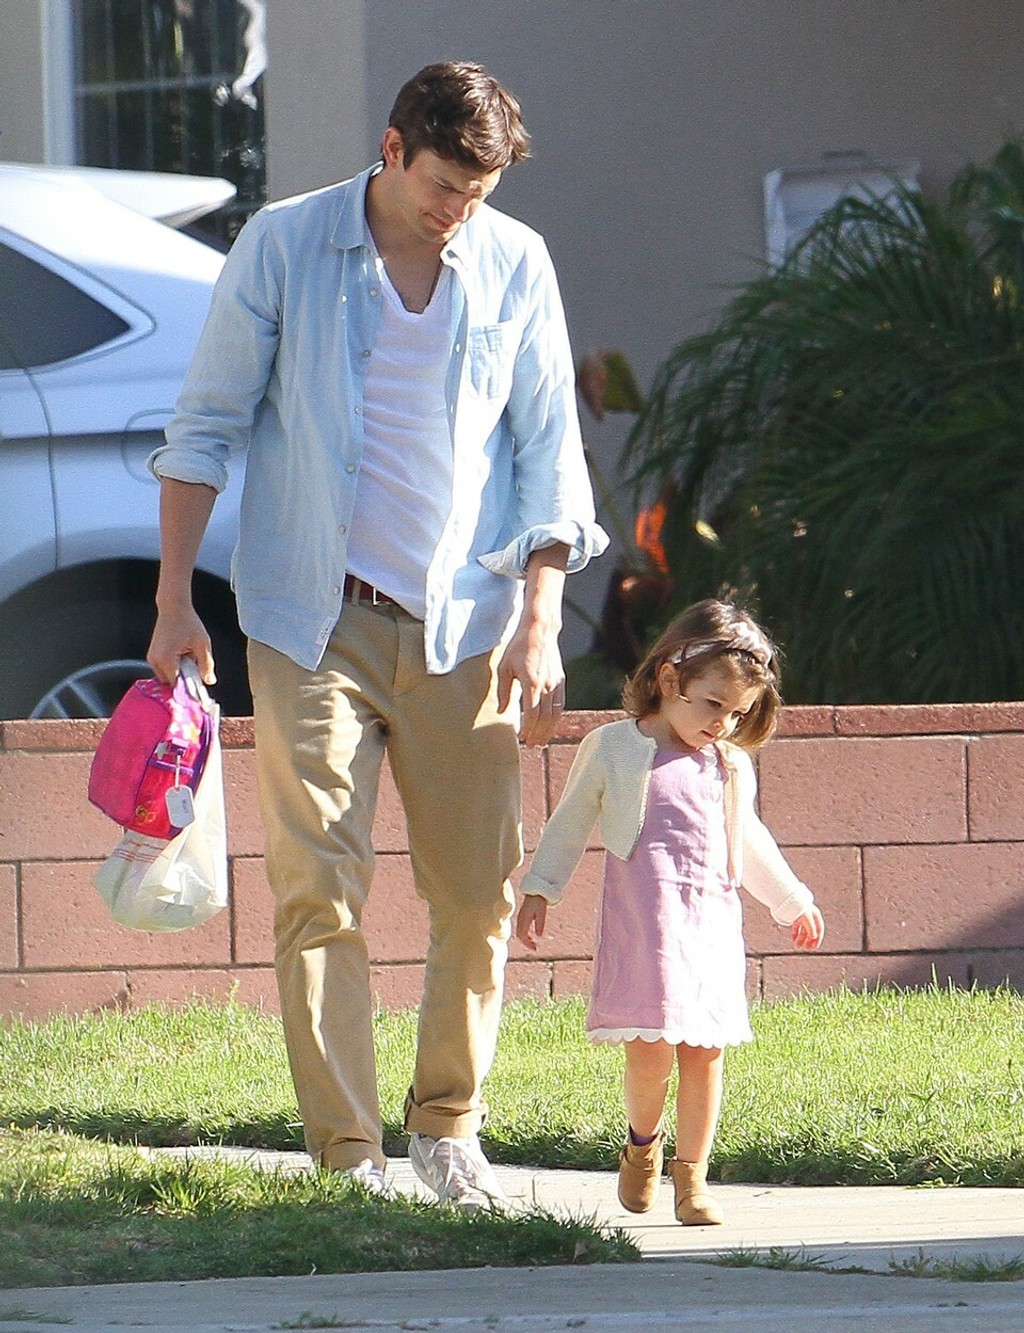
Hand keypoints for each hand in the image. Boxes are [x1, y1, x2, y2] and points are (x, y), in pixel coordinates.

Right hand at [147, 603, 215, 687]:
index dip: (189, 689)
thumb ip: (206, 665)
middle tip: (196, 668)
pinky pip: (164, 670)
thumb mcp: (202, 644)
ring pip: (167, 678)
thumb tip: (209, 681)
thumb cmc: (187, 622)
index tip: (199, 690)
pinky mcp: (152, 656)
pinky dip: (174, 668)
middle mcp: (155, 661)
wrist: (173, 608)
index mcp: (166, 659)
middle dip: (184, 680)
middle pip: (171, 683)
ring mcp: (152, 658)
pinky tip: (182, 656)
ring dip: (179, 674)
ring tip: (188, 658)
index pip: (177, 685)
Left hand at [497, 621, 564, 746]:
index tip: (521, 738)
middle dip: (539, 734)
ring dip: (549, 730)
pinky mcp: (560, 681)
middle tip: (532, 745)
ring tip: (541, 740)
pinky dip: (555, 718)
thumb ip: (503, 691)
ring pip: (556, 714)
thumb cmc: (519, 647)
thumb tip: (503, 712)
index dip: (528, 729)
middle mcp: (547, 685)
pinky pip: (560, 705)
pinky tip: (549, 725)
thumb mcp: (504, 668)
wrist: (539, 630)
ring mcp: (556, 683)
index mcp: (532, 683)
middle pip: (546, 718)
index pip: (532, 714)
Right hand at [515, 895, 548, 951]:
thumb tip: (539, 935)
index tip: (535, 948)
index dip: (528, 943)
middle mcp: (520, 919)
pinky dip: (525, 935)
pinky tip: (531, 936)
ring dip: (526, 939)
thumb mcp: (542, 912)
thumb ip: (540, 923)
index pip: (522, 935)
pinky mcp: (522, 917)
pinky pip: (521, 929)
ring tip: (534, 944)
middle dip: (526, 943)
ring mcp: (520, 918)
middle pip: (520, 935)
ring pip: (520, 932)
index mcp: (524, 919)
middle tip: (535, 948)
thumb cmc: (539, 901)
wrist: (535, 891)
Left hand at [791, 906, 824, 950]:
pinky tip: (793, 940)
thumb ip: (811, 929)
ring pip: (803, 931)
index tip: (814, 947)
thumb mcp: (807, 919)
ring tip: (797, 947)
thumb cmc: (799, 908)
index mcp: (816, 916)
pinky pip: (796, 928)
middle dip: (808, 941)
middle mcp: (810, 916)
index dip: (818, 939)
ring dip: (801, 939)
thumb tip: (814, 938)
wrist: (788, 899)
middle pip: (811, 931)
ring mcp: (802, 917)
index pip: (819, 929)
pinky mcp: (794, 917)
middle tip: (806, 949)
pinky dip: (795, 934)